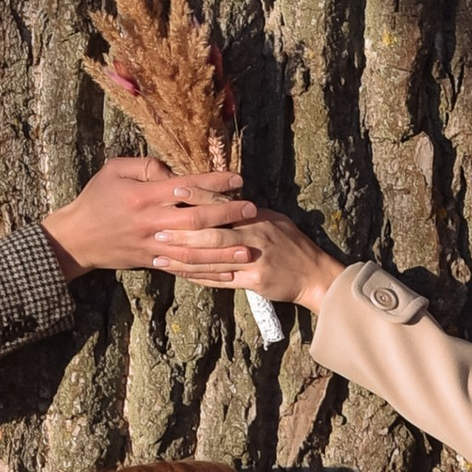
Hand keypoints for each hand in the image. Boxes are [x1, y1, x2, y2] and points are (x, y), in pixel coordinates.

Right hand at [42, 156, 256, 278]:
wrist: (76, 238)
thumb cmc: (95, 198)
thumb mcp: (113, 170)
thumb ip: (144, 165)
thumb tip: (173, 171)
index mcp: (143, 195)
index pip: (185, 186)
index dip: (213, 181)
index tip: (237, 178)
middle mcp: (150, 222)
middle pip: (195, 219)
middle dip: (226, 214)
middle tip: (252, 210)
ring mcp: (151, 245)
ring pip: (192, 250)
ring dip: (222, 251)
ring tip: (248, 248)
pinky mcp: (151, 261)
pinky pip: (182, 269)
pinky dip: (205, 272)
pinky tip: (226, 272)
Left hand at [165, 212, 345, 309]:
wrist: (314, 274)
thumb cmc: (292, 244)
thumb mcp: (274, 220)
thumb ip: (247, 213)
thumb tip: (222, 200)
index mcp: (257, 217)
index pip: (223, 204)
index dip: (198, 196)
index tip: (175, 190)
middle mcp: (254, 236)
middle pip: (212, 234)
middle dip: (182, 233)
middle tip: (156, 231)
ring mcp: (254, 260)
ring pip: (212, 259)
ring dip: (183, 259)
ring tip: (159, 256)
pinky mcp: (254, 281)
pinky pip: (221, 279)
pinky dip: (199, 277)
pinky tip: (180, 275)